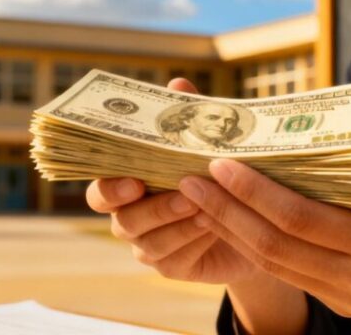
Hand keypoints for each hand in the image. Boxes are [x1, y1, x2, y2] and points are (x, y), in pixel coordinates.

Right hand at [85, 78, 260, 284]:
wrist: (250, 220)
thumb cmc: (215, 174)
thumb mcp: (205, 143)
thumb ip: (188, 118)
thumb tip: (178, 84)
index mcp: (126, 184)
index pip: (100, 189)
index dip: (110, 188)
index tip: (133, 181)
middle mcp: (129, 216)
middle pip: (122, 219)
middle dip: (152, 208)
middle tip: (183, 194)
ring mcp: (147, 245)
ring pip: (148, 242)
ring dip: (178, 224)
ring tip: (207, 208)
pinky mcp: (171, 266)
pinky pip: (173, 259)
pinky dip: (192, 242)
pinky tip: (213, 227)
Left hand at [179, 160, 350, 333]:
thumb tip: (315, 135)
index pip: (304, 218)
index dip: (256, 193)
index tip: (222, 164)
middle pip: (276, 246)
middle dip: (226, 211)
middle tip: (189, 177)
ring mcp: (350, 298)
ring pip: (275, 265)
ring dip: (230, 230)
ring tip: (197, 197)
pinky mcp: (343, 305)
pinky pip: (289, 274)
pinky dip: (255, 246)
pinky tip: (231, 220)